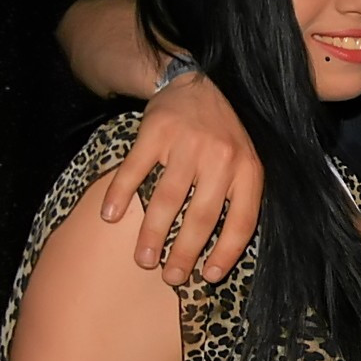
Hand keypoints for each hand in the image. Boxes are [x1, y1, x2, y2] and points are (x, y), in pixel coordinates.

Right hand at [98, 72, 261, 284]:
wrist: (199, 83)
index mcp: (249, 172)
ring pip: (167, 199)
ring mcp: (187, 145)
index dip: (225, 253)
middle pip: (201, 217)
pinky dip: (120, 194)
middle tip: (170, 277)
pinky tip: (111, 217)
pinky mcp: (156, 132)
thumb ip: (238, 198)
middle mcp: (222, 159)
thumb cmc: (224, 136)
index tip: (208, 276)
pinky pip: (135, 170)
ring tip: (144, 259)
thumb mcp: (245, 163)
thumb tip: (223, 251)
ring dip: (153, 234)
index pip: (241, 222)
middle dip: (184, 252)